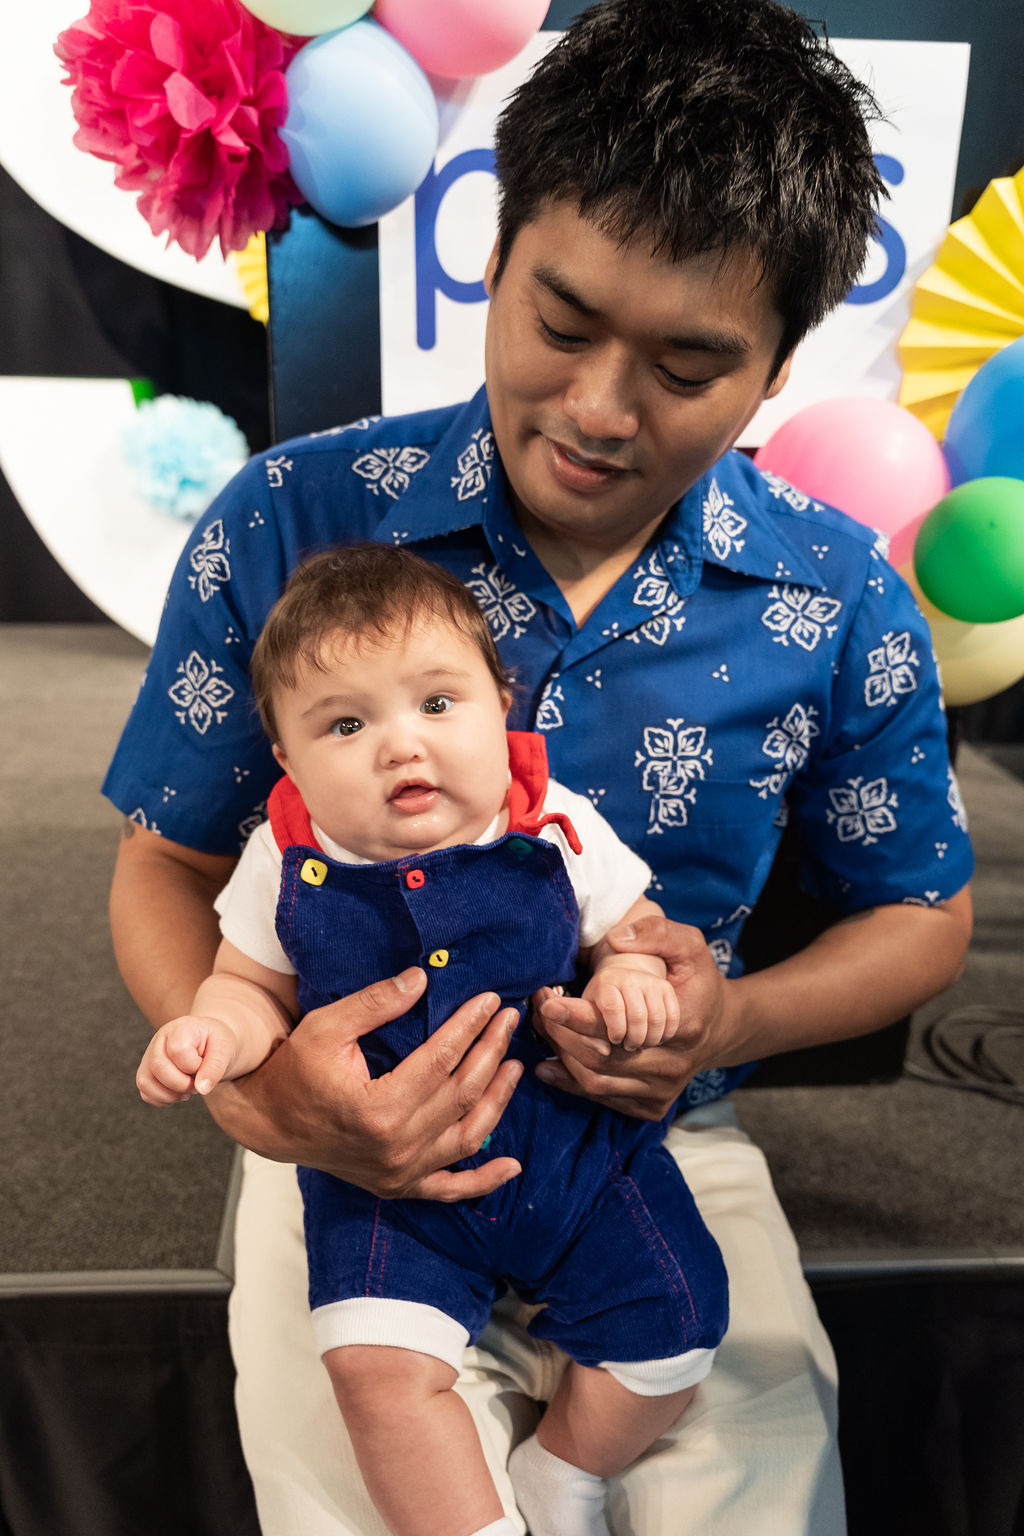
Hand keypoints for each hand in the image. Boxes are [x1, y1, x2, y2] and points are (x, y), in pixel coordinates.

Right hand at [137, 1016, 241, 1103]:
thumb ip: (215, 1067)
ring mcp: (149, 1055)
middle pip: (158, 1066)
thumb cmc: (217, 1044)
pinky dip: (162, 1100)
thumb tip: (202, 1089)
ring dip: (170, 1095)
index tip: (204, 1065)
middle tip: (197, 1084)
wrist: (211, 1044)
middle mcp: (160, 1039)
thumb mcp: (225, 1049)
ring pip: (145, 1082)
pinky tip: (179, 1094)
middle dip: (181, 1084)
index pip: (177, 1050)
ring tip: (188, 1090)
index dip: (193, 1065)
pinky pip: (145, 1092)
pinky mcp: (147, 1071)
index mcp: (181, 1027)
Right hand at [206, 967, 524, 1200]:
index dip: (469, 1026)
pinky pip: (449, 1188)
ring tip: (516, 1065)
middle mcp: (395, 1147)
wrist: (268, 1122)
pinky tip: (512, 1167)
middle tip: (510, 1020)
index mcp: (378, 1108)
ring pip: (467, 1136)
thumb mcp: (326, 1026)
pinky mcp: (399, 1185)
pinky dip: (483, 1181)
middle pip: (461, 1094)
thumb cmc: (294, 1069)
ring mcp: (400, 1172)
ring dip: (499, 1101)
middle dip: (491, 1051)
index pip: (441, 1060)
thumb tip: (422, 978)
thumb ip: (376, 1003)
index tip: (491, 1001)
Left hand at [535, 917, 741, 1120]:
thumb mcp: (691, 945)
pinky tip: (550, 1063)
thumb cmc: (700, 982)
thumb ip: (657, 932)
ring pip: (596, 1082)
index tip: (548, 1001)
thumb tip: (615, 937)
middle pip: (599, 1059)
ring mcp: (662, 1091)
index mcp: (682, 1027)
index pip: (618, 1028)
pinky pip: (602, 1098)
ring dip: (561, 1057)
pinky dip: (572, 1082)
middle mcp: (672, 1066)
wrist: (722, 1028)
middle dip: (560, 1035)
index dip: (577, 1016)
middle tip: (537, 1008)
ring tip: (541, 1029)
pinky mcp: (652, 1106)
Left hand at [579, 964, 679, 1049]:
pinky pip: (672, 1016)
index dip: (616, 1030)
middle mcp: (629, 978)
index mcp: (606, 983)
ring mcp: (650, 981)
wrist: (624, 977)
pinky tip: (656, 1038)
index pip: (613, 1008)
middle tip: (629, 1046)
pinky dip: (666, 1033)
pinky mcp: (666, 987)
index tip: (614, 1040)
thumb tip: (604, 1051)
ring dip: (650, 1039)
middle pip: (638, 1016)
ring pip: (657, 1018)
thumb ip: (589, 1031)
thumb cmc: (603, 1001)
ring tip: (641, 1044)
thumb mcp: (590, 1012)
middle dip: (634, 1039)